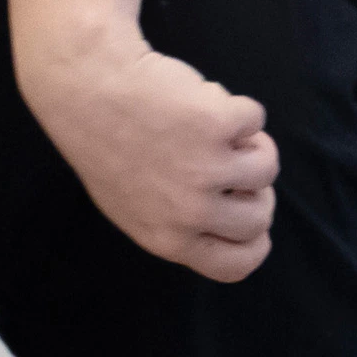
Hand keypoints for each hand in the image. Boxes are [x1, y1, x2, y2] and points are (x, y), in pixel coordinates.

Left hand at [23, 30, 278, 280]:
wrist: (89, 91)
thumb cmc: (108, 146)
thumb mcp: (134, 207)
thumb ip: (182, 222)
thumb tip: (235, 214)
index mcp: (167, 239)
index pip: (237, 265)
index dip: (253, 238)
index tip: (245, 210)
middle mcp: (190, 212)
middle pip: (260, 219)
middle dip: (255, 189)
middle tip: (233, 163)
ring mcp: (208, 168)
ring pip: (267, 167)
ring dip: (250, 143)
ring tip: (215, 130)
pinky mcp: (221, 125)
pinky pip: (256, 119)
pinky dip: (236, 107)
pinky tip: (201, 102)